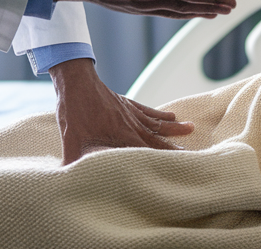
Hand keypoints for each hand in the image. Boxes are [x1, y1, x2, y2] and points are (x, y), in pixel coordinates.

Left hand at [48, 58, 194, 163]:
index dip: (163, 161)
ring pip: (158, 122)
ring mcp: (131, 113)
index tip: (180, 166)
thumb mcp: (71, 141)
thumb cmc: (74, 113)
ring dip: (174, 127)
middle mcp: (132, 125)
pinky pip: (148, 110)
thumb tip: (67, 177)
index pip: (148, 152)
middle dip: (175, 148)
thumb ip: (73, 160)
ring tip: (191, 129)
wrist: (76, 83)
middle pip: (158, 139)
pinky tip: (172, 114)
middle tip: (194, 154)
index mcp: (122, 137)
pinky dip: (161, 113)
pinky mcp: (127, 103)